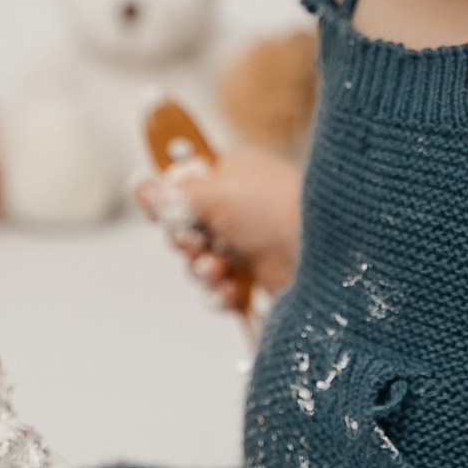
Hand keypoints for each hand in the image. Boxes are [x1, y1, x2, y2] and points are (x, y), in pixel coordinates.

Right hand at [134, 145, 301, 309]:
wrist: (327, 255)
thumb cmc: (277, 211)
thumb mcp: (215, 193)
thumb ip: (173, 193)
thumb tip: (140, 184)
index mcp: (230, 175)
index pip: (182, 185)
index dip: (169, 203)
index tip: (163, 213)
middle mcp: (236, 207)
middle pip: (184, 228)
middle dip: (186, 243)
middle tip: (199, 243)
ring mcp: (246, 243)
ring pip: (198, 261)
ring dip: (202, 270)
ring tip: (220, 270)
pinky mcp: (255, 277)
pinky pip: (219, 288)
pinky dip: (220, 293)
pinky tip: (232, 290)